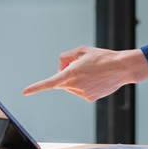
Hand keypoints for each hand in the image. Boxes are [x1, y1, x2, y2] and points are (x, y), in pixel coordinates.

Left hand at [23, 47, 147, 101]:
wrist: (122, 68)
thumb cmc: (102, 57)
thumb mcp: (81, 50)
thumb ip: (66, 56)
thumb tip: (61, 67)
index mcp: (72, 73)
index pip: (50, 82)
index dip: (36, 87)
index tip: (25, 92)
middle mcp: (75, 86)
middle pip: (61, 80)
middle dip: (66, 73)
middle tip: (80, 64)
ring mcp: (82, 93)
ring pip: (71, 86)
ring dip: (76, 79)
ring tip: (92, 72)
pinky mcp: (89, 98)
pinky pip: (80, 91)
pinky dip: (84, 85)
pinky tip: (96, 79)